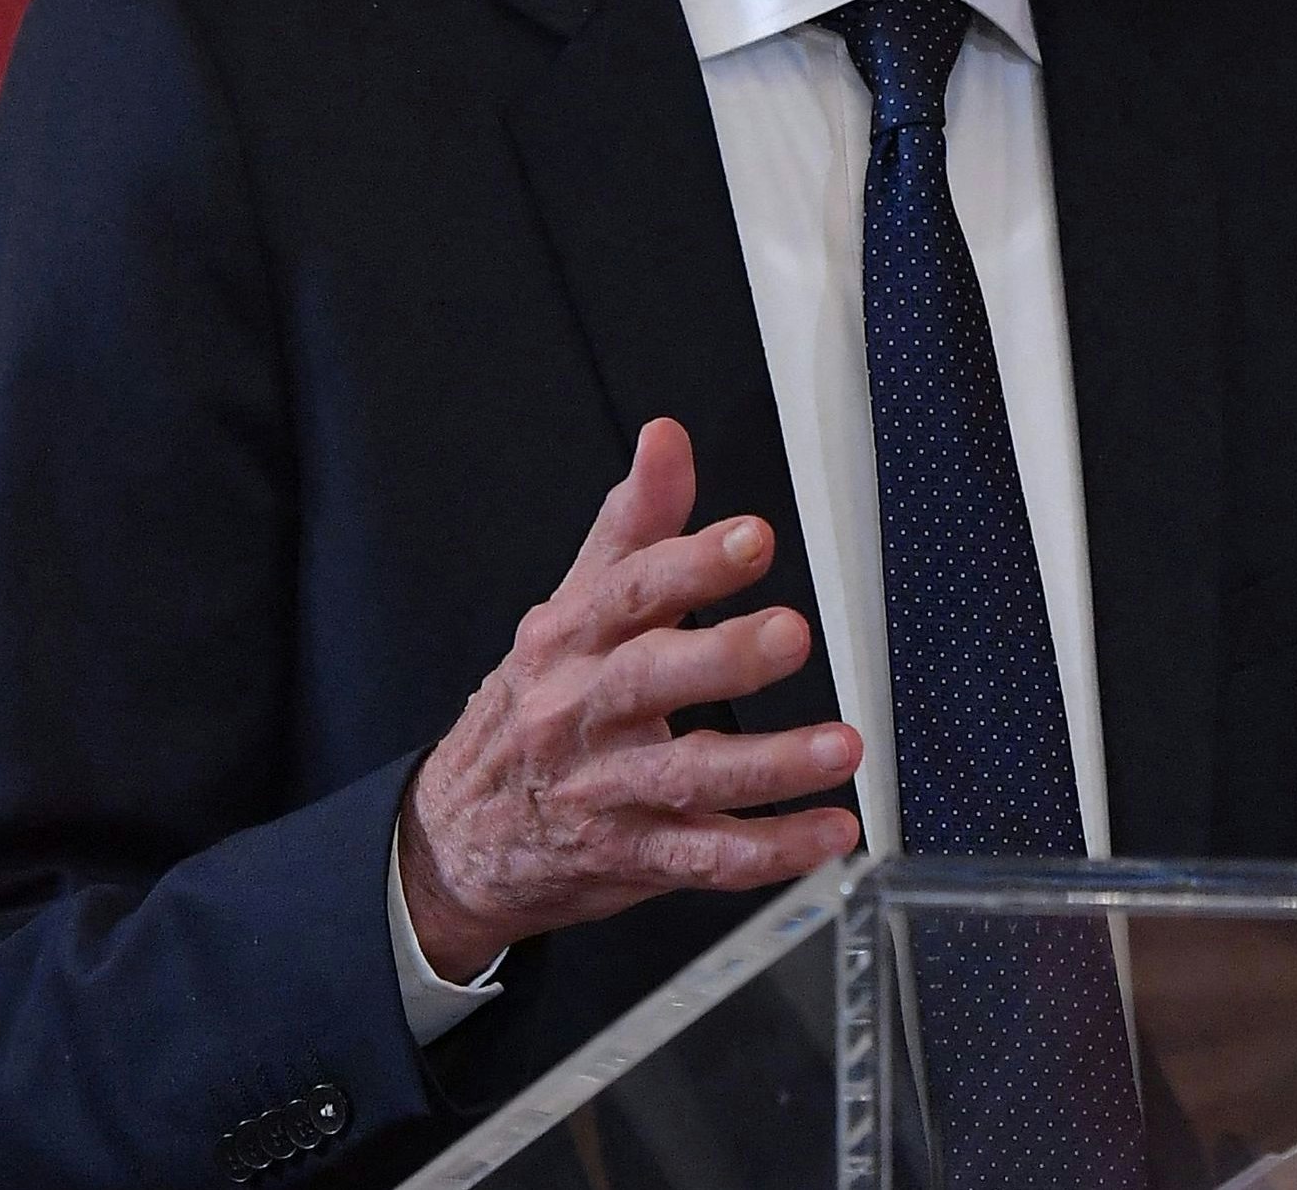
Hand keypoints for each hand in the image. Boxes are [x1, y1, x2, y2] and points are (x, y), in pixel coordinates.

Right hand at [396, 418, 863, 980]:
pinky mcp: (631, 857)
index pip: (630, 592)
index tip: (751, 537)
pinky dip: (771, 851)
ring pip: (689, 776)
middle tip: (793, 634)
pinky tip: (830, 830)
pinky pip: (706, 859)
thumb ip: (631, 527)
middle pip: (652, 680)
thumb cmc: (530, 708)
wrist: (453, 839)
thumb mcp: (568, 610)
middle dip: (725, 656)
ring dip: (771, 764)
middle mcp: (584, 713)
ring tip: (843, 745)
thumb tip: (667, 437)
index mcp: (571, 641)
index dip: (691, 563)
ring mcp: (606, 791)